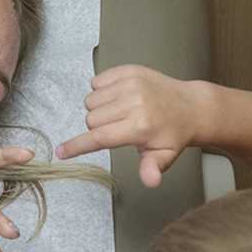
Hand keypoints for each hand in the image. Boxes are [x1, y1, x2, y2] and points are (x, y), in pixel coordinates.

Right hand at [57, 65, 201, 187]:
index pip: (98, 137)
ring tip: (118, 112)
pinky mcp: (129, 70)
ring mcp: (131, 83)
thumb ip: (152, 168)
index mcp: (140, 126)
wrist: (190, 106)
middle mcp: (134, 102)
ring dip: (98, 109)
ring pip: (90, 100)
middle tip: (116, 128)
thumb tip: (150, 181)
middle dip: (97, 127)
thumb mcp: (164, 156)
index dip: (77, 146)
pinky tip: (117, 96)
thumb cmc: (172, 133)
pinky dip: (101, 90)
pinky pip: (96, 81)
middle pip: (91, 119)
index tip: (61, 152)